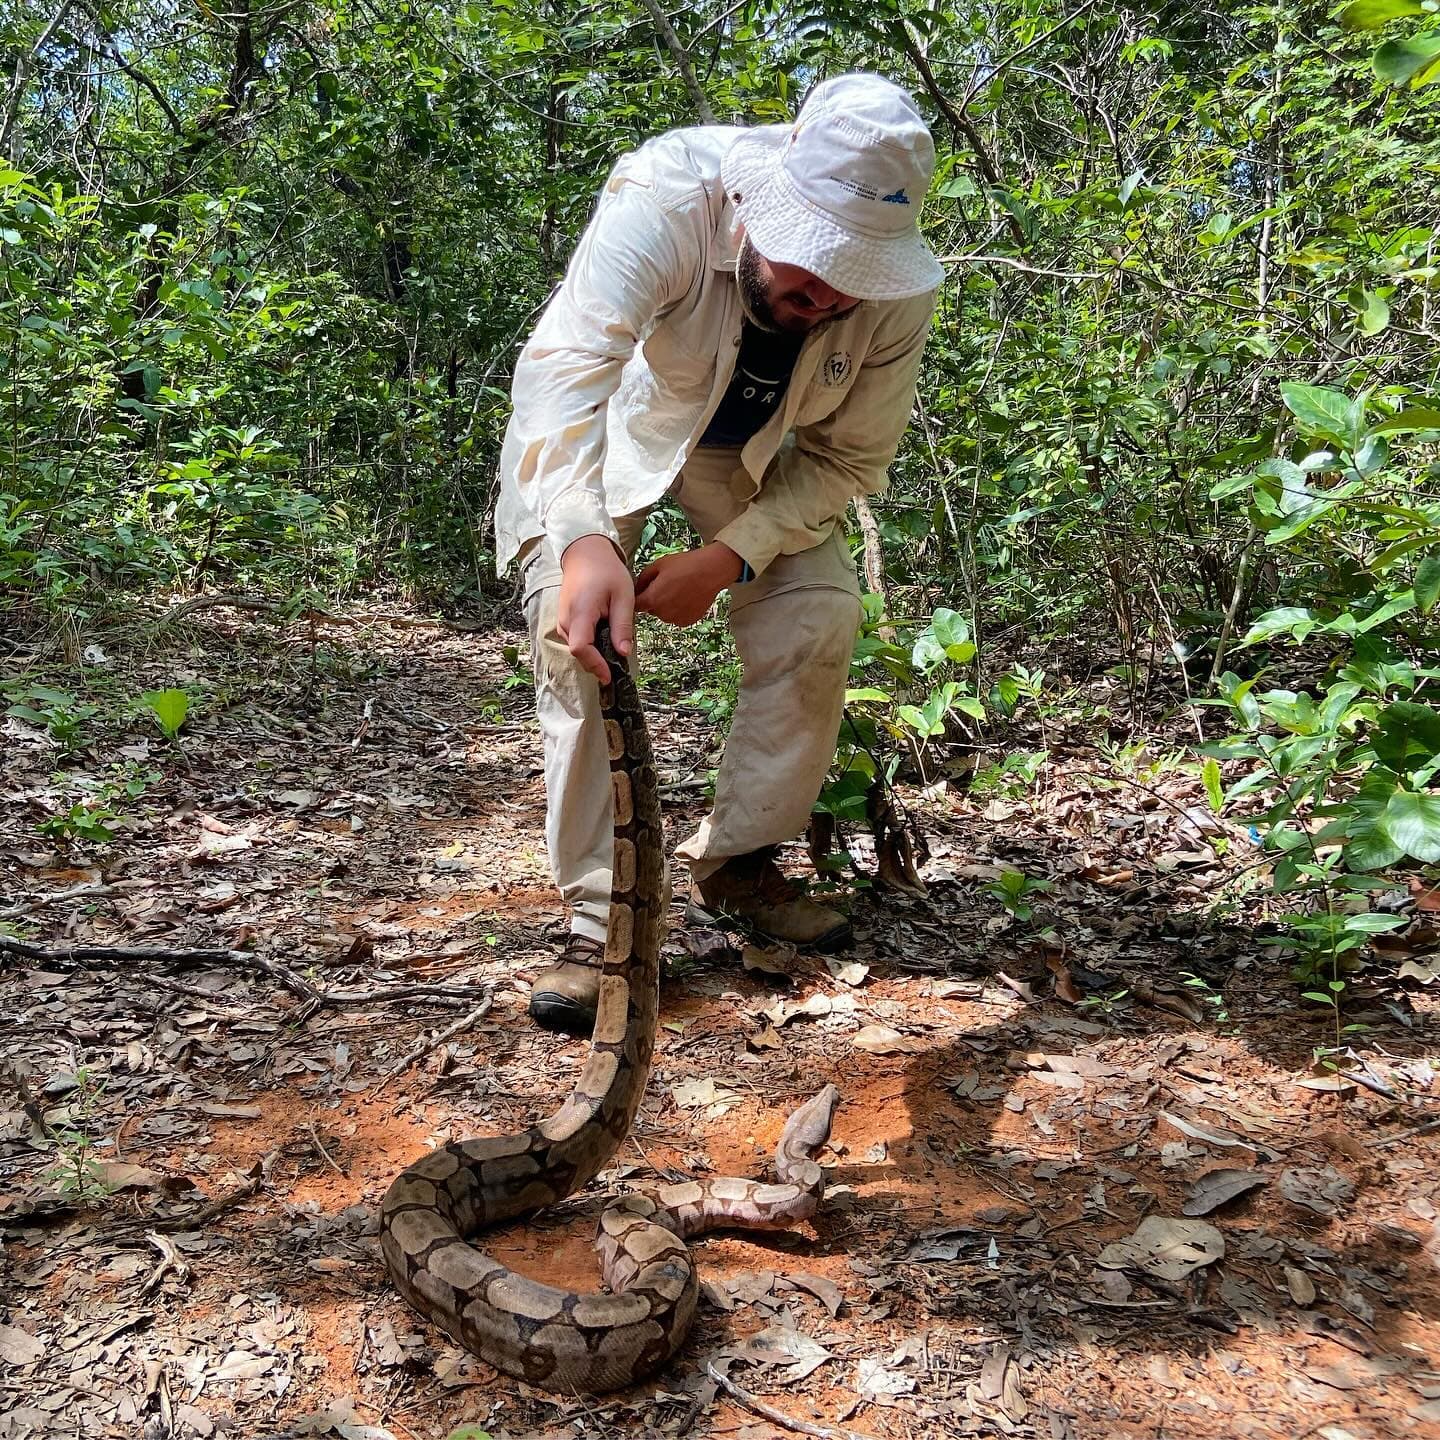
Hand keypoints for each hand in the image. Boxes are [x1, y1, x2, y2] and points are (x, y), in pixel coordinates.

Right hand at [557, 534, 634, 682]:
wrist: (586, 554)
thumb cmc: (606, 571)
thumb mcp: (623, 596)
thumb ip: (622, 626)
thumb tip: (623, 654)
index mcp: (581, 613)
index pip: (581, 648)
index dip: (595, 665)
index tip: (610, 676)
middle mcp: (566, 620)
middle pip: (579, 653)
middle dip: (598, 663)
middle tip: (620, 667)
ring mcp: (562, 620)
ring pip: (577, 648)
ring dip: (594, 655)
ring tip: (614, 650)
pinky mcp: (564, 620)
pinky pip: (576, 640)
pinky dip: (589, 646)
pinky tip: (604, 640)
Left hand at [634, 543, 742, 626]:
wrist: (711, 571)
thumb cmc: (686, 565)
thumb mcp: (658, 565)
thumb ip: (642, 578)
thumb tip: (636, 588)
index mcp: (652, 599)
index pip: (635, 605)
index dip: (638, 597)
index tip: (642, 591)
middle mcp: (662, 613)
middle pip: (650, 609)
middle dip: (654, 599)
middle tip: (666, 584)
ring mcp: (676, 619)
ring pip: (664, 614)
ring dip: (666, 605)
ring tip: (678, 589)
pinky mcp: (687, 621)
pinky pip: (677, 616)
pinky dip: (679, 609)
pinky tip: (686, 596)